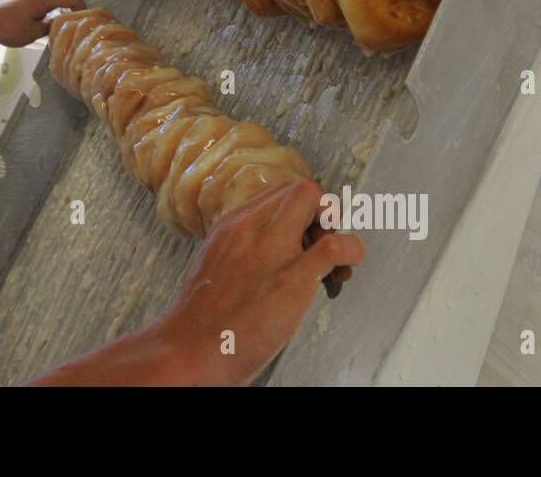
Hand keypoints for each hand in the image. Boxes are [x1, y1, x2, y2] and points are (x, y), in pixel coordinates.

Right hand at [150, 179, 364, 385]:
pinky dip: (351, 251)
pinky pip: (335, 247)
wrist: (189, 350)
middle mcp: (249, 228)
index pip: (277, 194)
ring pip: (316, 201)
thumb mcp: (213, 266)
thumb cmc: (200, 321)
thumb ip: (238, 252)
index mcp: (230, 225)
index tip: (303, 236)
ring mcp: (271, 250)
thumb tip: (264, 257)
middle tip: (320, 245)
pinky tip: (345, 269)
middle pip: (300, 189)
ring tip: (332, 261)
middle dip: (321, 212)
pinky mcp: (291, 278)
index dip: (299, 212)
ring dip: (335, 228)